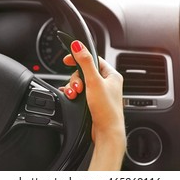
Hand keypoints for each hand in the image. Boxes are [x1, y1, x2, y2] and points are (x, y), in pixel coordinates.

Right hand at [61, 40, 125, 169]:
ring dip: (73, 87)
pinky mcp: (93, 102)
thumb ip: (85, 62)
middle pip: (84, 72)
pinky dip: (73, 94)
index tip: (67, 59)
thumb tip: (78, 45)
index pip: (93, 58)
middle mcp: (107, 83)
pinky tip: (70, 97)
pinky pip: (80, 93)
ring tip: (74, 95)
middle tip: (77, 88)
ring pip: (81, 83)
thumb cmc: (106, 110)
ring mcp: (100, 93)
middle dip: (76, 79)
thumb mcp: (93, 82)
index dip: (79, 57)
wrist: (107, 133)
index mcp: (111, 75)